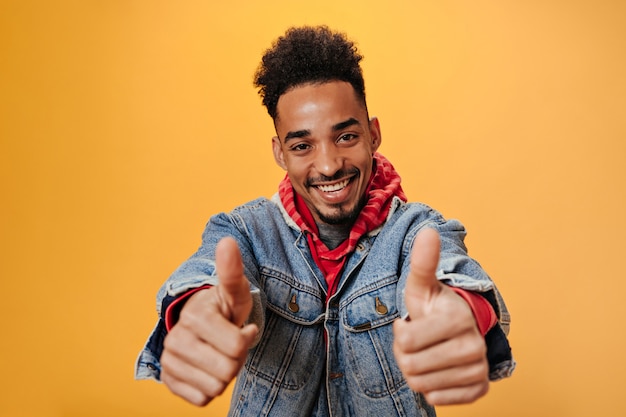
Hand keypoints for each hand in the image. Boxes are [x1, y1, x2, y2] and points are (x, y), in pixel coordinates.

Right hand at [160, 237, 257, 405]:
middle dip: (237, 359)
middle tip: (230, 344)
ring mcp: (170, 362)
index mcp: (195, 317)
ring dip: (225, 375)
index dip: (247, 339)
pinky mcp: (168, 381)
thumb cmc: (223, 308)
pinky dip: (210, 388)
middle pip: (228, 371)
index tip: (242, 328)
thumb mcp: (234, 291)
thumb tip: (228, 242)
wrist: (200, 324)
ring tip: (219, 354)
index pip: (237, 346)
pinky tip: (207, 368)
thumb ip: (232, 271)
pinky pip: (201, 400)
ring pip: (215, 388)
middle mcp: (177, 340)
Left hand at [393, 228, 488, 404]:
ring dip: (415, 372)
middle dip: (405, 356)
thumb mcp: (422, 285)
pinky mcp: (479, 389)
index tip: (409, 324)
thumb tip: (427, 231)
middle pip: (411, 367)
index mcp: (458, 318)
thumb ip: (422, 262)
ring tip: (426, 354)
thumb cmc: (434, 307)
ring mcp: (478, 369)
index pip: (406, 341)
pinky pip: (438, 400)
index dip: (400, 334)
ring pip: (422, 385)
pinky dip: (430, 388)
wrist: (459, 329)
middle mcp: (473, 346)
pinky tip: (437, 370)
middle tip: (416, 342)